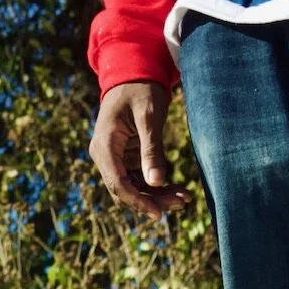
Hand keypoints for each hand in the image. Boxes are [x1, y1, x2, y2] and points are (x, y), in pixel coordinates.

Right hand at [89, 81, 188, 217]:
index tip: (159, 213)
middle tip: (182, 202)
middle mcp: (104, 154)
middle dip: (151, 200)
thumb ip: (151, 150)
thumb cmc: (140, 91)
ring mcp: (114, 157)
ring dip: (156, 195)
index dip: (138, 201)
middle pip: (125, 189)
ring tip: (184, 197)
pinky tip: (177, 189)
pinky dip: (156, 185)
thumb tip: (157, 183)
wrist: (134, 74)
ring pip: (132, 186)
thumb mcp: (149, 117)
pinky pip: (138, 178)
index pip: (117, 183)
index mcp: (105, 144)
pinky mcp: (125, 157)